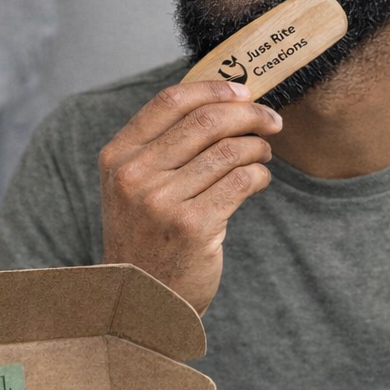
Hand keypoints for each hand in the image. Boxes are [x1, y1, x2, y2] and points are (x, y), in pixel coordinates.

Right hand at [99, 80, 280, 313]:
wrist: (142, 300)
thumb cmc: (146, 238)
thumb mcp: (132, 189)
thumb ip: (160, 148)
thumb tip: (220, 103)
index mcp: (118, 157)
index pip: (170, 102)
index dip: (214, 89)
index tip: (243, 91)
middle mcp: (135, 176)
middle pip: (205, 122)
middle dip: (248, 114)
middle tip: (271, 120)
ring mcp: (163, 202)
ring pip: (228, 151)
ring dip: (257, 147)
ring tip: (264, 154)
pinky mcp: (194, 227)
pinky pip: (241, 182)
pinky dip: (260, 175)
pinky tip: (260, 180)